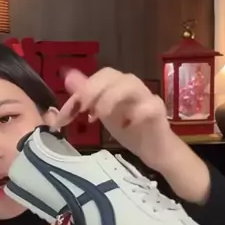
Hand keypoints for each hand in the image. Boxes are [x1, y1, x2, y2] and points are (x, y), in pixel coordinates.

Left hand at [55, 67, 210, 203]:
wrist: (156, 149)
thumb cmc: (130, 129)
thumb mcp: (102, 113)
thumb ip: (86, 96)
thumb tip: (68, 77)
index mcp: (117, 85)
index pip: (98, 76)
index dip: (81, 91)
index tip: (66, 114)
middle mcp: (132, 86)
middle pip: (112, 75)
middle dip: (93, 90)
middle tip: (82, 110)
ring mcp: (147, 98)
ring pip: (131, 85)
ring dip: (111, 97)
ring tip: (100, 116)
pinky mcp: (158, 113)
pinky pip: (149, 106)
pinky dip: (136, 114)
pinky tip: (125, 126)